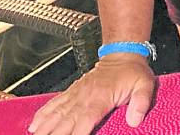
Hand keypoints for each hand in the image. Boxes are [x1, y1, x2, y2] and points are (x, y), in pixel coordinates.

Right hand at [28, 55, 156, 134]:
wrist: (123, 53)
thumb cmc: (133, 72)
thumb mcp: (145, 85)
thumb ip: (141, 102)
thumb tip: (134, 120)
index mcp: (100, 98)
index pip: (83, 122)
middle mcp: (84, 97)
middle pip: (64, 122)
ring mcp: (76, 94)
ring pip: (55, 114)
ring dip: (44, 128)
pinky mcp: (72, 92)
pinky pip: (54, 104)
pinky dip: (42, 115)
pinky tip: (34, 126)